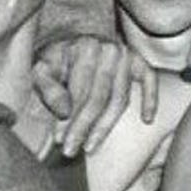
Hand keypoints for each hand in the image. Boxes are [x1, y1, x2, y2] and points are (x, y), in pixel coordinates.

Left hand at [33, 33, 159, 155]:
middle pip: (100, 98)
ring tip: (90, 146)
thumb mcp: (40, 68)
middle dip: (85, 128)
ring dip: (105, 126)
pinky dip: (150, 99)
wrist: (69, 39)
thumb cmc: (53, 59)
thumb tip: (65, 112)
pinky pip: (150, 81)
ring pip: (120, 99)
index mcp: (84, 47)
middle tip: (72, 150)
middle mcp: (109, 49)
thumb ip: (47, 87)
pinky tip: (147, 119)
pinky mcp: (139, 60)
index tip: (60, 141)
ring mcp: (126, 54)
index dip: (70, 120)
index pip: (80, 92)